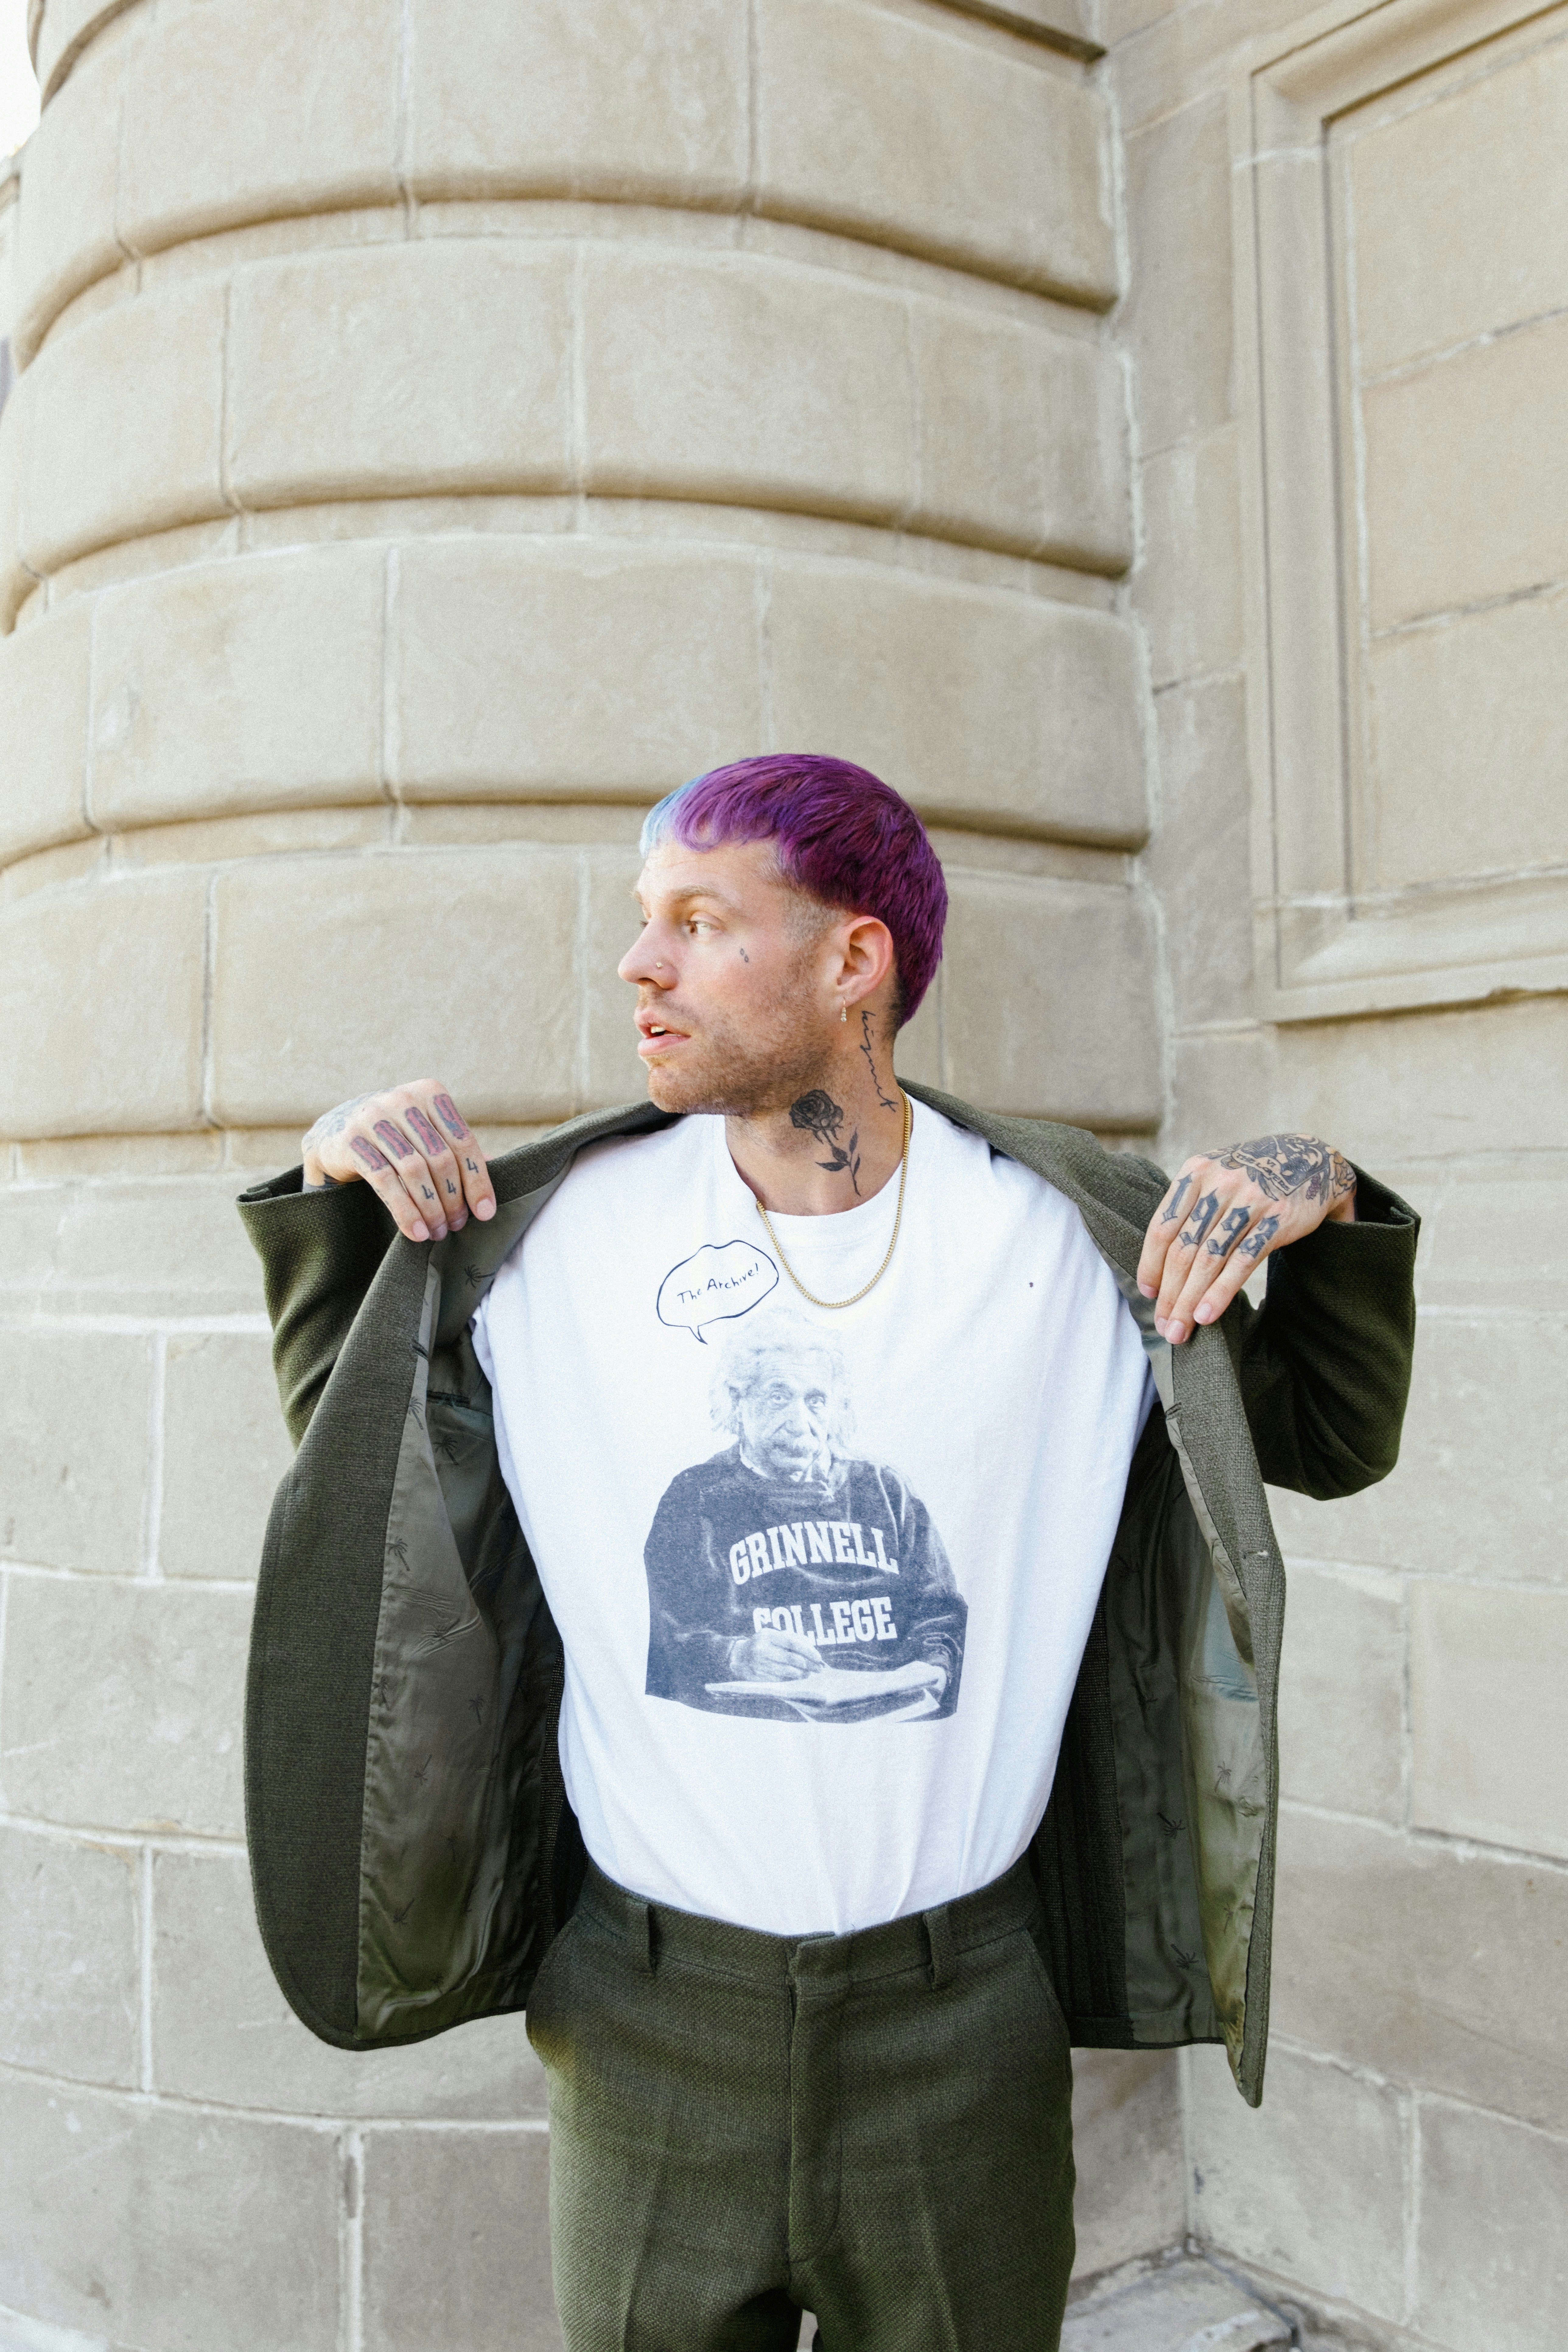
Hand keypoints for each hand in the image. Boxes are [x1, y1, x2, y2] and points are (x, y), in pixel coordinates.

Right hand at [300, 1080, 495, 1244]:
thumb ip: (455, 1151)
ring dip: (430, 1208)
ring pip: (414, 1170)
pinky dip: (405, 1211)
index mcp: (429, 1093)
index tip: (485, 1212)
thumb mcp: (426, 1135)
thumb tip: (491, 1184)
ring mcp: (373, 1117)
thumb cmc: (395, 1138)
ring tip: (438, 1232)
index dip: (478, 1180)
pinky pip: (385, 1181)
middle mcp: (401, 1099)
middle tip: (457, 1226)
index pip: (462, 1141)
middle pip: (440, 1158)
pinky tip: (416, 1232)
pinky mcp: (351, 1141)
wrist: (335, 1133)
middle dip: (453, 1199)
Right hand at [728, 1629, 819, 1680]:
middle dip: (808, 1665)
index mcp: (767, 1635)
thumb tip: (812, 1651)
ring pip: (787, 1672)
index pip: (792, 1643)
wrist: (738, 1657)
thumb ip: (791, 1640)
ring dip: (801, 1674)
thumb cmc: (763, 1645)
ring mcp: (759, 1665)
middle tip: (818, 1669)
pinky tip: (797, 1679)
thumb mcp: (773, 1636)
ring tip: (809, 1674)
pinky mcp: (758, 1677)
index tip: (819, 1658)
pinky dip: (791, 1680)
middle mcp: (762, 1649)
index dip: (808, 1651)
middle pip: (792, 1659)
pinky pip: (780, 1680)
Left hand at [1138, 1133, 1354, 1344]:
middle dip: (1170, 1294)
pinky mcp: (1277, 1219)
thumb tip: (1160, 1266)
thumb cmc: (1252, 1180)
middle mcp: (1219, 1184)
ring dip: (1190, 1301)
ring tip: (1180, 1330)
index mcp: (1196, 1174)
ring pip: (1209, 1260)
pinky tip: (1207, 1315)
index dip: (1150, 1265)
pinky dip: (1220, 1292)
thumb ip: (1189, 1209)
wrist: (1310, 1161)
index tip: (1148, 1293)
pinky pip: (1242, 1262)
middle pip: (1183, 1250)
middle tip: (1164, 1326)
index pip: (1162, 1227)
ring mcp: (1250, 1201)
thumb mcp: (1216, 1179)